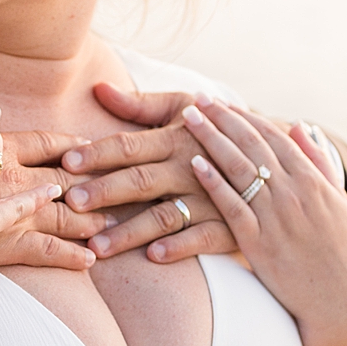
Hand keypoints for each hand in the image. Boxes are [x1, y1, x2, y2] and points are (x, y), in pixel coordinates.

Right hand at [0, 128, 103, 268]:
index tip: (88, 145)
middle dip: (93, 183)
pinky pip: (48, 249)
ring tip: (111, 221)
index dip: (69, 144)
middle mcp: (15, 179)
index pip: (46, 143)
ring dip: (91, 219)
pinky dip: (72, 255)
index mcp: (0, 150)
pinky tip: (89, 259)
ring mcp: (15, 213)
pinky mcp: (7, 243)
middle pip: (65, 178)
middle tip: (118, 186)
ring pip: (65, 215)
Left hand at [61, 85, 232, 262]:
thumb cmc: (216, 129)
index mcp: (176, 138)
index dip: (98, 153)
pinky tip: (153, 256)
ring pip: (164, 215)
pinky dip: (180, 246)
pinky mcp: (230, 225)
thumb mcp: (183, 107)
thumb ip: (140, 104)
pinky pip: (203, 238)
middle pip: (141, 180)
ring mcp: (211, 198)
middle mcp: (190, 167)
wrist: (279, 156)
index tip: (67, 162)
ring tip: (97, 245)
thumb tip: (98, 89)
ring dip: (130, 231)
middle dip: (105, 191)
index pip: (129, 145)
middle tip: (72, 202)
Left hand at [182, 99, 346, 345]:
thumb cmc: (340, 254)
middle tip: (197, 99)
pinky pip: (233, 206)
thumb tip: (300, 126)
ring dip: (211, 139)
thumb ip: (317, 162)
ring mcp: (277, 216)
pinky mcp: (260, 242)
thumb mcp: (336, 203)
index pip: (274, 137)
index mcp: (313, 182)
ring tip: (187, 119)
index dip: (245, 116)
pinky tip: (194, 164)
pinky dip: (214, 182)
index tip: (222, 102)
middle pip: (252, 145)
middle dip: (223, 118)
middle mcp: (295, 193)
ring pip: (239, 168)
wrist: (343, 302)